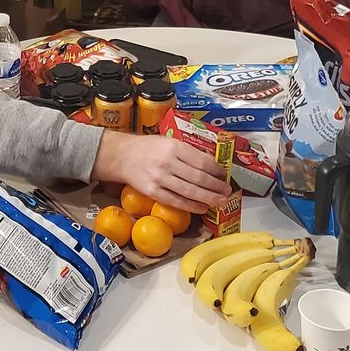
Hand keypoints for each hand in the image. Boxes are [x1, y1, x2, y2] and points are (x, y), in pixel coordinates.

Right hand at [92, 131, 229, 214]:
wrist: (122, 156)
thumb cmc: (149, 148)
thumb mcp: (169, 142)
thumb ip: (188, 152)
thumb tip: (211, 164)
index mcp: (174, 146)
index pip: (202, 161)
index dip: (216, 171)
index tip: (224, 175)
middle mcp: (168, 162)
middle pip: (199, 178)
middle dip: (216, 187)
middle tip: (227, 191)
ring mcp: (159, 178)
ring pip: (190, 191)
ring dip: (209, 198)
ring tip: (220, 201)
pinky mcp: (152, 192)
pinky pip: (176, 201)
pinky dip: (191, 206)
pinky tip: (202, 208)